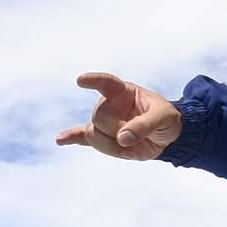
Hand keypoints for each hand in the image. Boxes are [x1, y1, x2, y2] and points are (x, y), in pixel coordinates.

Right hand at [56, 72, 182, 160]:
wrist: (166, 136)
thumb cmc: (166, 119)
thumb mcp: (164, 118)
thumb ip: (144, 126)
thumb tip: (122, 139)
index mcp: (123, 91)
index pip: (106, 83)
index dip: (93, 81)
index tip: (81, 80)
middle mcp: (108, 104)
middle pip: (99, 119)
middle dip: (119, 131)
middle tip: (141, 133)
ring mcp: (103, 121)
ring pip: (94, 135)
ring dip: (113, 146)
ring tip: (132, 144)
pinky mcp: (102, 137)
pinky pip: (83, 138)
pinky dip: (72, 139)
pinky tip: (60, 140)